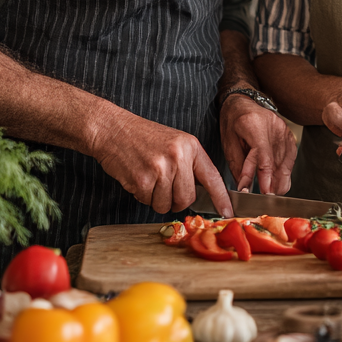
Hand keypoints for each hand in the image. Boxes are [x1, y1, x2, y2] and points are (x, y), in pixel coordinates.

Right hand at [88, 105, 231, 216]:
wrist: (112, 129)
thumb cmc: (142, 137)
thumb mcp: (174, 143)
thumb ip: (189, 165)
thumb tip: (202, 194)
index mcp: (190, 146)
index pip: (212, 177)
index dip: (221, 198)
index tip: (228, 211)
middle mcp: (178, 156)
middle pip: (187, 198)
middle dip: (175, 200)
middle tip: (163, 185)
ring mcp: (160, 168)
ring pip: (166, 204)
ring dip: (156, 198)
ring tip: (148, 176)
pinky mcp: (142, 180)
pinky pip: (148, 202)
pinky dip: (141, 195)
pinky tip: (137, 177)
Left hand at [220, 94, 297, 193]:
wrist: (243, 102)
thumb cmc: (232, 121)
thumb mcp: (228, 142)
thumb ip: (238, 164)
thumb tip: (245, 186)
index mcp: (254, 124)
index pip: (262, 155)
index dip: (263, 176)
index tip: (259, 191)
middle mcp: (273, 126)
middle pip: (277, 162)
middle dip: (272, 184)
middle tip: (265, 199)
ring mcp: (284, 130)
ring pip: (286, 163)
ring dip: (279, 181)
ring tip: (270, 194)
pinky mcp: (290, 136)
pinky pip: (290, 159)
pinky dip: (284, 173)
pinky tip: (278, 182)